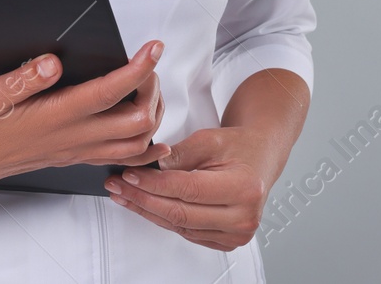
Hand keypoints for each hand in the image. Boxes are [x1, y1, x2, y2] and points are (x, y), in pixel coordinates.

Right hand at [0, 41, 169, 191]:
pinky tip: (152, 138)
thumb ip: (24, 77)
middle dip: (152, 88)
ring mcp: (78, 150)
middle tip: (147, 64)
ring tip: (147, 89)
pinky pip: (121, 160)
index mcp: (58, 115)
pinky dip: (145, 150)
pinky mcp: (75, 157)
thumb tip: (53, 63)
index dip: (139, 68)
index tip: (153, 47)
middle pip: (137, 120)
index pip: (112, 91)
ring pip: (136, 143)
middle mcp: (74, 136)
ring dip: (153, 115)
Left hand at [104, 126, 274, 250]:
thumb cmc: (241, 146)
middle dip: (143, 198)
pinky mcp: (226, 241)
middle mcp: (243, 216)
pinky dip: (164, 219)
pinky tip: (146, 206)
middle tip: (120, 185)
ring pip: (179, 226)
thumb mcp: (210, 139)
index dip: (154, 183)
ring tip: (125, 195)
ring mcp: (236, 233)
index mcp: (244, 188)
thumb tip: (150, 168)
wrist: (261, 156)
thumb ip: (180, 154)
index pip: (187, 190)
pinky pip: (186, 233)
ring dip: (148, 211)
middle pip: (180, 213)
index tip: (131, 175)